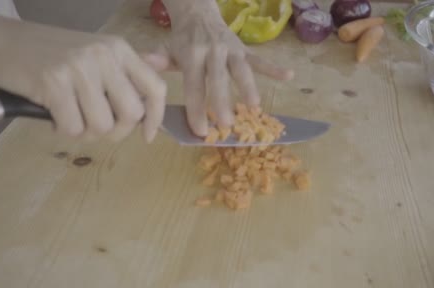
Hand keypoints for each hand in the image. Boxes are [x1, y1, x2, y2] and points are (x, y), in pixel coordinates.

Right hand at [0, 19, 166, 141]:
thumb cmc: (48, 54)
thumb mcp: (93, 54)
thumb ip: (122, 72)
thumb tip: (154, 86)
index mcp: (118, 49)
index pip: (155, 88)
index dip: (155, 118)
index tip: (147, 136)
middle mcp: (103, 55)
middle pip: (131, 114)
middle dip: (115, 131)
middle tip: (94, 126)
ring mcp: (79, 68)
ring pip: (102, 126)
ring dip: (85, 132)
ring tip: (70, 117)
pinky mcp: (53, 83)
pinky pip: (73, 128)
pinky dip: (63, 130)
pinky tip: (53, 116)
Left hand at [146, 0, 293, 136]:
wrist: (198, 12)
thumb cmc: (182, 41)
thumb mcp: (166, 49)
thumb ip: (157, 60)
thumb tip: (145, 64)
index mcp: (191, 55)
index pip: (194, 85)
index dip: (197, 108)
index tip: (201, 130)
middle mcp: (212, 52)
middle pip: (218, 80)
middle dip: (222, 101)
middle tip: (226, 124)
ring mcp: (231, 50)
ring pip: (241, 69)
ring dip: (248, 87)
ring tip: (255, 107)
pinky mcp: (244, 49)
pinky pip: (260, 59)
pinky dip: (274, 68)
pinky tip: (288, 76)